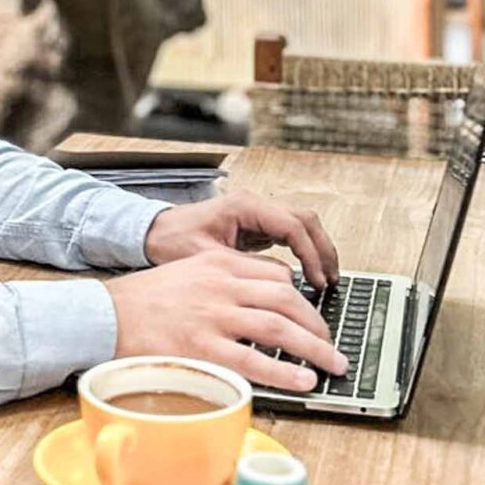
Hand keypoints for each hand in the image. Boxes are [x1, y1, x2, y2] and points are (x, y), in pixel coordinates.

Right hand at [103, 249, 347, 391]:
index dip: (304, 299)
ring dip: (314, 348)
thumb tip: (263, 302)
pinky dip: (285, 371)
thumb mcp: (188, 274)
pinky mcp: (201, 349)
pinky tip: (304, 380)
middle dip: (318, 324)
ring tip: (333, 363)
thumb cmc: (144, 301)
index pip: (277, 276)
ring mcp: (212, 317)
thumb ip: (224, 281)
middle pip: (287, 300)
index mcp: (218, 265)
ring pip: (279, 328)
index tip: (314, 316)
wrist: (104, 316)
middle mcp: (220, 286)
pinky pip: (254, 361)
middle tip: (332, 343)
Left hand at [144, 187, 339, 288]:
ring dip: (317, 249)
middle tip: (332, 280)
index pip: (292, 225)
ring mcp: (256, 213)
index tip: (317, 280)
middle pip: (305, 219)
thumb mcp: (208, 260)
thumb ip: (246, 269)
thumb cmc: (172, 242)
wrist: (152, 233)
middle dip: (322, 249)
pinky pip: (289, 233)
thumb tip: (284, 280)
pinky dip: (303, 251)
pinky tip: (308, 274)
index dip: (310, 253)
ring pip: (301, 224)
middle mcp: (254, 204)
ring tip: (327, 279)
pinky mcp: (254, 224)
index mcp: (244, 205)